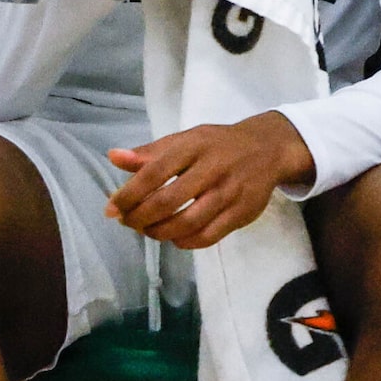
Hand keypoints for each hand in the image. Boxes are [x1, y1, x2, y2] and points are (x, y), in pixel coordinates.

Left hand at [105, 111, 316, 249]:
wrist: (269, 148)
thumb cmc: (218, 144)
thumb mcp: (185, 139)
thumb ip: (150, 152)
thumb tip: (113, 157)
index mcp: (193, 146)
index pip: (153, 173)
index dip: (128, 194)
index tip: (112, 208)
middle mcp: (212, 168)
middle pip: (168, 201)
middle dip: (140, 218)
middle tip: (128, 222)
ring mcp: (229, 192)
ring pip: (187, 223)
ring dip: (160, 232)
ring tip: (149, 230)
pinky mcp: (242, 213)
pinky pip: (208, 236)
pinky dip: (185, 242)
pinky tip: (175, 237)